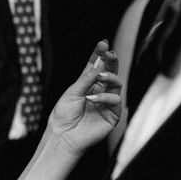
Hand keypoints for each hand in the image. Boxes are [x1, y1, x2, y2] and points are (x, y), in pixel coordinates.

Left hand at [46, 40, 121, 154]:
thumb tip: (100, 64)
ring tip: (100, 77)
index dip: (100, 55)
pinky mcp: (113, 114)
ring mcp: (107, 102)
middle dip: (111, 61)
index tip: (103, 43)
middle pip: (110, 72)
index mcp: (88, 84)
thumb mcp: (72, 92)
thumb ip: (87, 79)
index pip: (97, 66)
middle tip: (109, 53)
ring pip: (117, 84)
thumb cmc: (64, 115)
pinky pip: (115, 100)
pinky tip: (93, 99)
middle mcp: (100, 91)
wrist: (63, 135)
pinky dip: (105, 97)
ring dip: (110, 77)